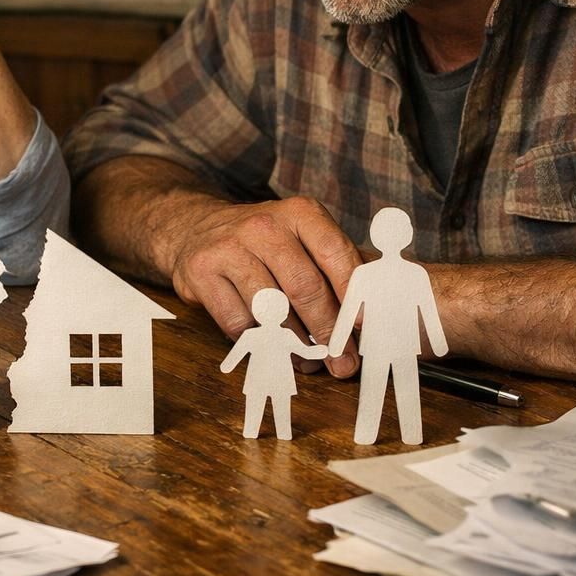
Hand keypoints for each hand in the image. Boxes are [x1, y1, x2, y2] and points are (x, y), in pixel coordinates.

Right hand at [171, 197, 362, 376]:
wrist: (197, 228)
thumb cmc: (266, 243)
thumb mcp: (303, 237)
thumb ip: (338, 266)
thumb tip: (378, 309)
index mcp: (300, 213)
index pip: (335, 253)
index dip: (354, 293)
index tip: (366, 327)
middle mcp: (264, 225)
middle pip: (305, 287)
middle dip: (329, 331)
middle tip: (343, 363)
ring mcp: (229, 247)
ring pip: (271, 310)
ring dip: (295, 345)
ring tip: (310, 362)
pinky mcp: (202, 272)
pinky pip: (238, 321)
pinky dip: (259, 342)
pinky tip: (272, 348)